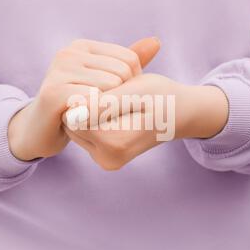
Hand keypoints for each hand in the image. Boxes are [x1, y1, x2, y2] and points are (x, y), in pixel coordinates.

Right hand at [8, 38, 160, 160]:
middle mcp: (69, 53)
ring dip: (109, 107)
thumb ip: (128, 63)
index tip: (116, 100)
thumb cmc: (76, 106)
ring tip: (95, 116)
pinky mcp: (53, 93)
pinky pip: (93, 101)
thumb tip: (157, 41)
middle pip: (122, 72)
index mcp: (82, 47)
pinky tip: (88, 121)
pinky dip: (97, 115)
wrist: (40, 131)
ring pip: (111, 86)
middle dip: (122, 96)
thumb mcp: (103, 81)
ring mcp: (58, 71)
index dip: (132, 84)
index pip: (130, 59)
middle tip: (105, 111)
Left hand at [63, 73, 227, 169]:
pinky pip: (84, 131)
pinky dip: (94, 118)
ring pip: (76, 127)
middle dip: (87, 105)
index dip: (86, 96)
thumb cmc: (161, 97)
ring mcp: (104, 160)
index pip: (74, 116)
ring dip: (90, 111)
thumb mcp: (136, 92)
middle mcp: (106, 159)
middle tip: (116, 96)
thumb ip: (104, 104)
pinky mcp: (102, 155)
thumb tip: (71, 112)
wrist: (178, 113)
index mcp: (114, 144)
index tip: (112, 89)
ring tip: (117, 104)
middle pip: (73, 124)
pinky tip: (114, 112)